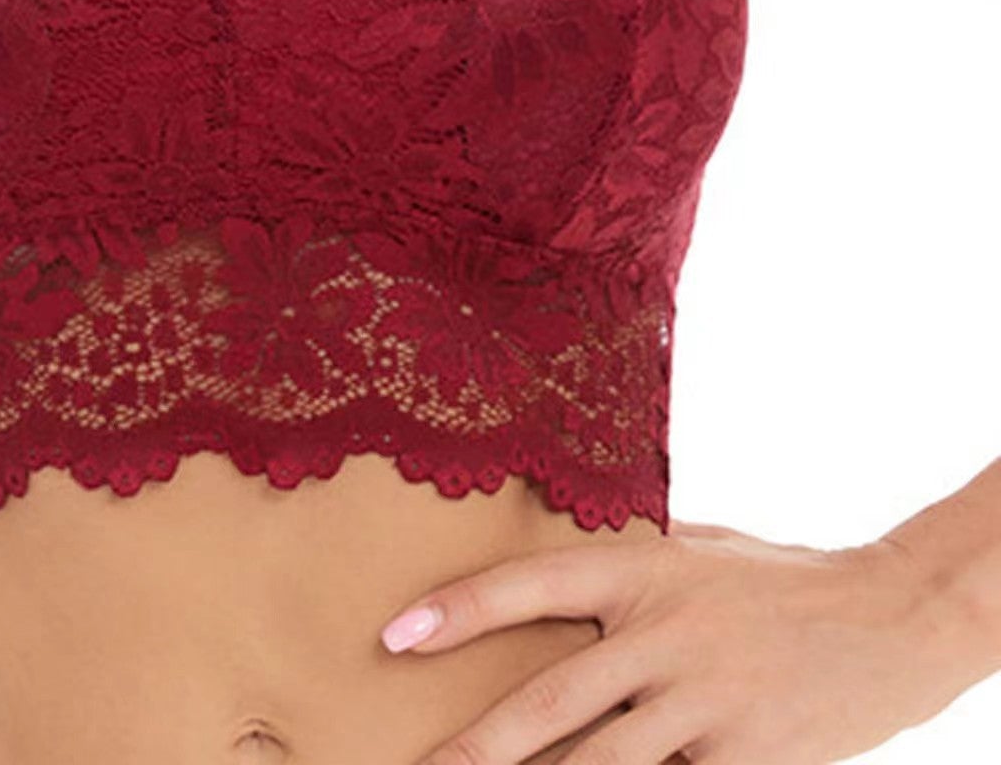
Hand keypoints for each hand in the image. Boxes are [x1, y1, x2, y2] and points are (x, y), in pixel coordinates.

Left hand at [378, 517, 976, 763]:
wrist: (892, 617)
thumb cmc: (778, 576)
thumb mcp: (695, 545)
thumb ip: (630, 562)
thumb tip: (558, 561)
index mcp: (643, 570)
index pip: (531, 585)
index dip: (460, 609)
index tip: (396, 633)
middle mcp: (666, 634)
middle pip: (554, 697)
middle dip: (482, 740)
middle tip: (425, 762)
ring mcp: (708, 701)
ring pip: (605, 762)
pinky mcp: (748, 755)